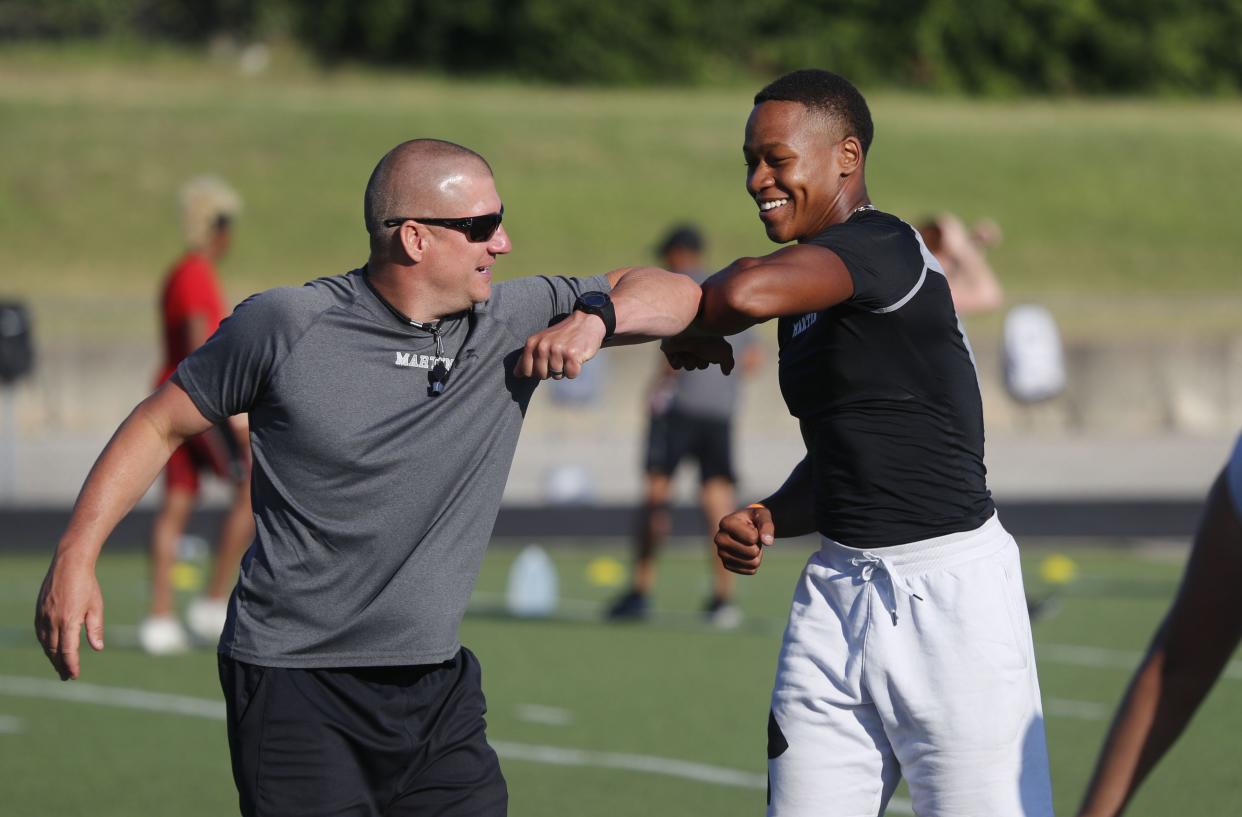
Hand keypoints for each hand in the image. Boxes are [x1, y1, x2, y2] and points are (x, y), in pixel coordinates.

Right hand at [34, 554, 104, 679]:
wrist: (69, 564)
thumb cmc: (87, 585)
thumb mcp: (96, 606)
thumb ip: (95, 629)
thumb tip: (98, 649)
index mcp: (69, 620)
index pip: (67, 650)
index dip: (70, 665)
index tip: (74, 675)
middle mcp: (53, 620)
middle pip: (54, 650)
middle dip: (60, 665)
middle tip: (66, 676)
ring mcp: (43, 616)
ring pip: (45, 643)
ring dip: (52, 657)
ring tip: (59, 667)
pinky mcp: (39, 612)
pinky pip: (40, 634)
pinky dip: (46, 645)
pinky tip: (51, 649)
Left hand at [514, 311, 606, 379]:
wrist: (586, 322)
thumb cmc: (563, 335)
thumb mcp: (542, 341)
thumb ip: (528, 357)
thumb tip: (516, 374)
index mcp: (532, 343)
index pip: (527, 371)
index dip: (538, 370)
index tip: (546, 360)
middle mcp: (543, 346)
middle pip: (542, 375)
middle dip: (552, 371)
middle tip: (560, 356)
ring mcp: (557, 350)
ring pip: (557, 376)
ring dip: (565, 369)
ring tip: (568, 355)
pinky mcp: (572, 355)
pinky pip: (571, 374)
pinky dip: (575, 370)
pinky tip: (577, 357)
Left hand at [661, 336, 734, 374]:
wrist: (688, 329)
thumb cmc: (708, 339)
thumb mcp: (725, 352)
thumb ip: (728, 363)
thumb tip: (726, 372)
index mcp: (706, 342)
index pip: (711, 361)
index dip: (712, 358)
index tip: (711, 348)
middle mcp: (694, 344)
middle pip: (700, 365)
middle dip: (700, 360)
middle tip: (698, 349)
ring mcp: (682, 346)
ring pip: (688, 366)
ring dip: (690, 360)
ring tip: (688, 349)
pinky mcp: (670, 349)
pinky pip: (676, 366)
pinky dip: (679, 361)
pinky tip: (680, 351)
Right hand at [714, 505, 774, 574]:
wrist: (743, 526)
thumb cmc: (753, 519)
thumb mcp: (762, 515)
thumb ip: (766, 525)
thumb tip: (768, 542)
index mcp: (726, 523)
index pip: (753, 538)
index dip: (759, 534)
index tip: (752, 528)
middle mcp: (719, 539)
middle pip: (752, 552)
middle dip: (758, 545)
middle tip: (752, 538)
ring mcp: (721, 553)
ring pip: (752, 563)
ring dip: (757, 554)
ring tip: (750, 544)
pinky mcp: (726, 564)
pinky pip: (750, 570)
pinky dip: (754, 563)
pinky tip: (747, 552)